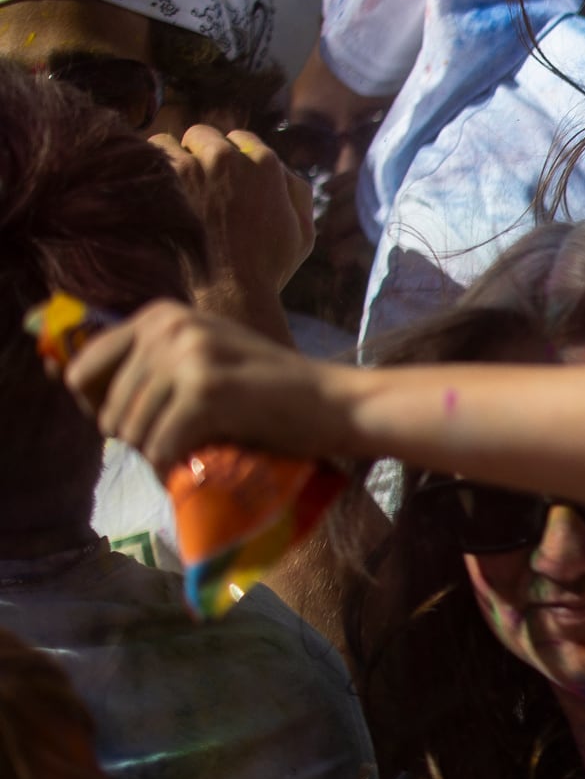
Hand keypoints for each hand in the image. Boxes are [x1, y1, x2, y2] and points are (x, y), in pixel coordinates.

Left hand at [63, 301, 359, 472]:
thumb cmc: (263, 390)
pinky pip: (159, 447)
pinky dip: (177, 464)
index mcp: (159, 314)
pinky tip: (205, 456)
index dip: (99, 406)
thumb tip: (60, 375)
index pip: (80, 370)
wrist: (331, 402)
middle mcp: (169, 325)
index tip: (139, 418)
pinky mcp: (206, 389)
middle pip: (104, 410)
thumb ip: (142, 363)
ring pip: (130, 432)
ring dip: (159, 452)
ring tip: (198, 443)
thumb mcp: (196, 359)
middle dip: (137, 435)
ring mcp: (188, 354)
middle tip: (184, 434)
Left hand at [154, 125, 314, 301]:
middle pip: (204, 135)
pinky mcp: (162, 182)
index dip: (231, 158)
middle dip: (198, 153)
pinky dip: (146, 172)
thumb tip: (281, 169)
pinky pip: (145, 158)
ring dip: (168, 160)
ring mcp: (193, 166)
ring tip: (168, 189)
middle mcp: (229, 157)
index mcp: (267, 165)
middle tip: (193, 182)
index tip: (221, 177)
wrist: (227, 293)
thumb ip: (297, 191)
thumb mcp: (303, 232)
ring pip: (170, 142)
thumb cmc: (267, 269)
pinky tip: (150, 196)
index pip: (240, 139)